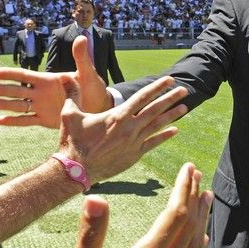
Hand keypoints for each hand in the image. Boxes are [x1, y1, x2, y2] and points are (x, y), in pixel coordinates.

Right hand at [0, 37, 111, 127]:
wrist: (99, 106)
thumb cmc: (93, 87)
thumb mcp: (88, 72)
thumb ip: (81, 58)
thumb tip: (81, 37)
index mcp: (49, 80)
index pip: (25, 76)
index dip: (10, 74)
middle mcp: (41, 92)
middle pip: (17, 91)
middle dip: (0, 90)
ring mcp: (42, 106)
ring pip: (18, 105)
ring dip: (2, 104)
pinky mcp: (45, 119)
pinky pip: (27, 120)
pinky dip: (14, 121)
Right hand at [49, 163, 212, 247]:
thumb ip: (90, 235)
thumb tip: (97, 198)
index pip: (173, 215)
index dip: (183, 189)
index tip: (189, 168)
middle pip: (188, 226)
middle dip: (194, 196)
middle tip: (198, 172)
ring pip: (194, 246)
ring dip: (201, 218)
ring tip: (207, 197)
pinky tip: (202, 240)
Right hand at [57, 76, 188, 181]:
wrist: (75, 171)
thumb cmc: (72, 142)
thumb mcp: (69, 114)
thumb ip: (72, 94)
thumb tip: (63, 76)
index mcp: (118, 115)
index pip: (143, 97)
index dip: (158, 87)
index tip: (170, 80)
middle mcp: (130, 127)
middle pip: (155, 109)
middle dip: (171, 98)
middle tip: (184, 90)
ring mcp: (134, 142)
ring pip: (158, 125)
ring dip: (172, 116)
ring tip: (185, 108)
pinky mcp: (134, 155)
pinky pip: (153, 143)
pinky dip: (164, 136)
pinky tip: (175, 130)